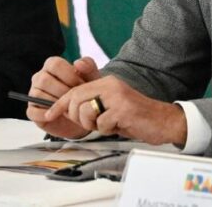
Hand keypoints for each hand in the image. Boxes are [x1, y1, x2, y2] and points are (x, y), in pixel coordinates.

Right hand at [26, 56, 100, 138]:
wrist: (83, 117)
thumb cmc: (85, 93)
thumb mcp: (91, 79)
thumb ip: (89, 67)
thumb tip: (78, 63)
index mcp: (52, 66)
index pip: (54, 64)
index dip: (69, 75)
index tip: (81, 86)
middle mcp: (40, 77)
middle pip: (45, 79)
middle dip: (63, 91)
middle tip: (75, 100)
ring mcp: (34, 93)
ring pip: (38, 95)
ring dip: (55, 103)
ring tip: (69, 109)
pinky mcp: (32, 111)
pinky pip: (32, 111)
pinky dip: (46, 114)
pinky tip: (58, 115)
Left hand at [46, 75, 187, 145]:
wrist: (163, 122)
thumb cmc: (134, 117)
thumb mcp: (110, 106)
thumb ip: (91, 104)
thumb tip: (65, 109)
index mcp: (105, 82)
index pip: (74, 91)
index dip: (59, 104)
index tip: (48, 114)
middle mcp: (110, 85)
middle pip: (75, 101)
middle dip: (78, 118)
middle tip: (93, 123)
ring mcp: (116, 96)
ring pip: (86, 112)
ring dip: (94, 125)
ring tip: (108, 124)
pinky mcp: (123, 109)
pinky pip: (101, 124)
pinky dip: (107, 129)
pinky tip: (119, 126)